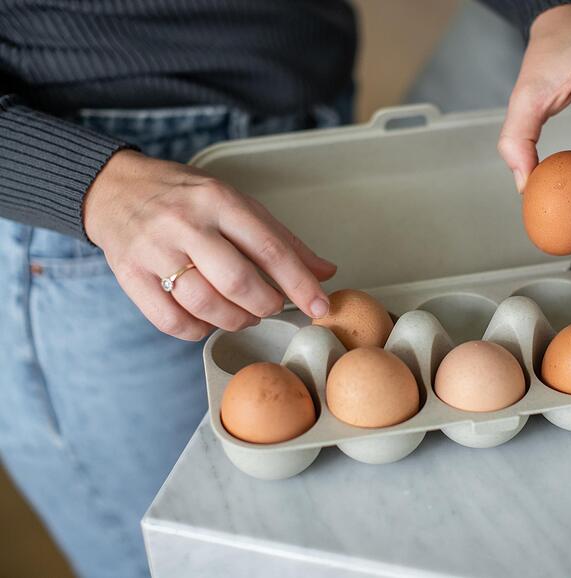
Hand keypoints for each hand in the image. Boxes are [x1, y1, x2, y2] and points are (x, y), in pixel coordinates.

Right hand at [84, 150, 335, 340]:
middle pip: (238, 281)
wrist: (114, 188)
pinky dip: (199, 330)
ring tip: (244, 315)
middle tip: (272, 307)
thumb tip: (325, 271)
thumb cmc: (185, 197)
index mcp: (219, 200)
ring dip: (235, 320)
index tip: (320, 307)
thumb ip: (281, 239)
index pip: (271, 249)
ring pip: (205, 304)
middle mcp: (186, 223)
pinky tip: (208, 320)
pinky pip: (172, 320)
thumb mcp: (235, 202)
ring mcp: (154, 250)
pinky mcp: (130, 275)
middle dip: (266, 305)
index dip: (301, 284)